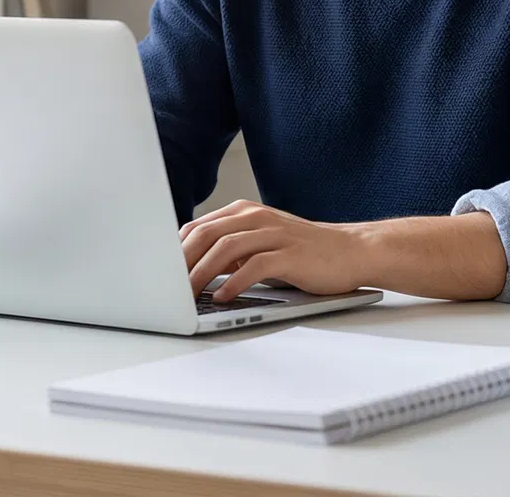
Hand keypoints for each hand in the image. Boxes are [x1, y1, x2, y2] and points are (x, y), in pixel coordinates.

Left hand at [179, 200, 373, 301]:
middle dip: (181, 263)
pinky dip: (234, 283)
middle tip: (165, 288)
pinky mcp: (289, 254)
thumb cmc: (303, 253)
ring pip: (225, 248)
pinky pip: (254, 266)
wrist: (350, 251)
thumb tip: (191, 269)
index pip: (198, 227)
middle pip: (206, 234)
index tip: (159, 274)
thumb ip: (230, 250)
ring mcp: (273, 234)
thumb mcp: (261, 243)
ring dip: (201, 274)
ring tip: (187, 296)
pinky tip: (222, 297)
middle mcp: (256, 217)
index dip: (175, 251)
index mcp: (245, 211)